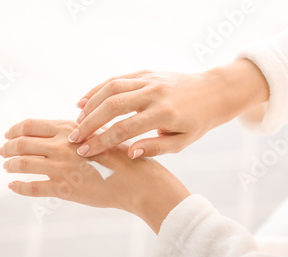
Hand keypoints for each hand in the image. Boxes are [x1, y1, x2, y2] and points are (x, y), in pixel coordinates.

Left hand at [0, 119, 189, 231]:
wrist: (137, 181)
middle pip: (21, 143)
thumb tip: (63, 131)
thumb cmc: (123, 157)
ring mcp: (60, 168)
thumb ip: (79, 132)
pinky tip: (12, 186)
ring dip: (10, 164)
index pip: (30, 125)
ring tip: (7, 166)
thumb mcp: (100, 135)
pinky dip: (18, 187)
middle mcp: (61, 146)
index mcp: (69, 130)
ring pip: (22, 164)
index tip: (8, 134)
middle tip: (2, 151)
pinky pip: (32, 188)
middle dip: (7, 147)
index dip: (15, 129)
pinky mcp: (63, 189)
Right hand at [69, 59, 268, 157]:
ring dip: (90, 104)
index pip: (125, 129)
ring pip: (111, 88)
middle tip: (74, 138)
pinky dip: (98, 89)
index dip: (102, 141)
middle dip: (90, 123)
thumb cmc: (197, 122)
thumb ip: (155, 148)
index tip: (85, 152)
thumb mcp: (182, 142)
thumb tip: (129, 153)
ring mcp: (149, 79)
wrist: (213, 91)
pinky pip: (117, 78)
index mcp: (164, 114)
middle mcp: (154, 93)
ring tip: (77, 121)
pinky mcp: (146, 72)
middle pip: (113, 106)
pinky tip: (84, 101)